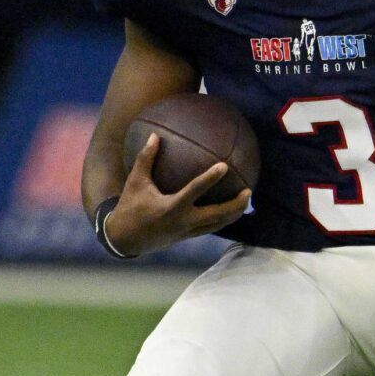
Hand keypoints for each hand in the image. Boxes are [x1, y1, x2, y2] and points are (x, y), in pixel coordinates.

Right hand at [104, 134, 251, 255]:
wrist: (125, 239)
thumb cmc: (129, 207)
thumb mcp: (135, 182)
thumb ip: (146, 158)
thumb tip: (154, 135)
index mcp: (171, 208)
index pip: (195, 191)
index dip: (210, 179)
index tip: (224, 166)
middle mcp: (183, 222)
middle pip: (217, 215)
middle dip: (235, 205)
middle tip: (249, 190)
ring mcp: (187, 232)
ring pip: (218, 224)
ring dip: (234, 214)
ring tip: (247, 201)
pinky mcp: (188, 237)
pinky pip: (211, 228)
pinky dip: (223, 219)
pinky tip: (231, 209)